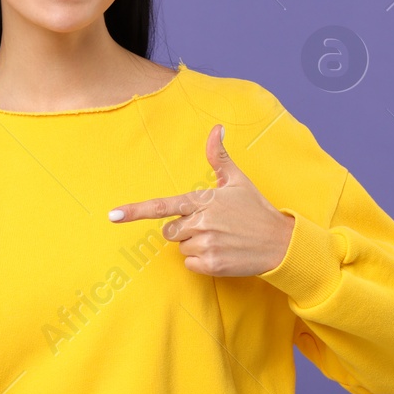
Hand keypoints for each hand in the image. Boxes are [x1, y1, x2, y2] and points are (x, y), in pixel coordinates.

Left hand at [109, 123, 293, 276]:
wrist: (280, 242)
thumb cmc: (256, 210)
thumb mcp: (237, 180)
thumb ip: (218, 157)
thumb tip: (216, 128)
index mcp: (203, 200)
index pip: (162, 206)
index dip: (135, 211)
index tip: (113, 216)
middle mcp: (201, 222)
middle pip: (170, 231)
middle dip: (184, 230)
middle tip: (211, 227)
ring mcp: (206, 244)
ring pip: (181, 248)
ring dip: (196, 246)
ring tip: (221, 239)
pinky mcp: (212, 265)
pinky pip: (190, 264)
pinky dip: (203, 262)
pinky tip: (222, 253)